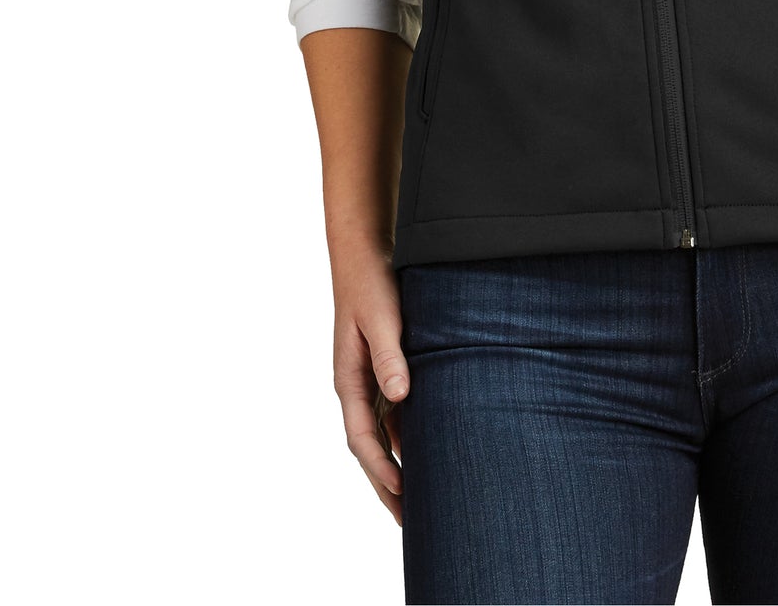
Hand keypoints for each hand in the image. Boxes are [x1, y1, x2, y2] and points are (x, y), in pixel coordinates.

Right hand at [330, 238, 410, 523]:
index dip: (381, 467)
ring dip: (399, 465)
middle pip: (370, 448)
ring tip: (422, 500)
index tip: (402, 492)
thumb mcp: (382, 317)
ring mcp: (369, 381)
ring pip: (383, 436)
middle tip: (410, 523)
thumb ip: (389, 355)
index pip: (362, 438)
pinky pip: (394, 415)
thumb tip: (399, 396)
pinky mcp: (385, 369)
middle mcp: (356, 387)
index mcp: (348, 380)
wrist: (365, 253)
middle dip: (387, 485)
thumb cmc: (372, 283)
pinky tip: (429, 451)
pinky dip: (407, 438)